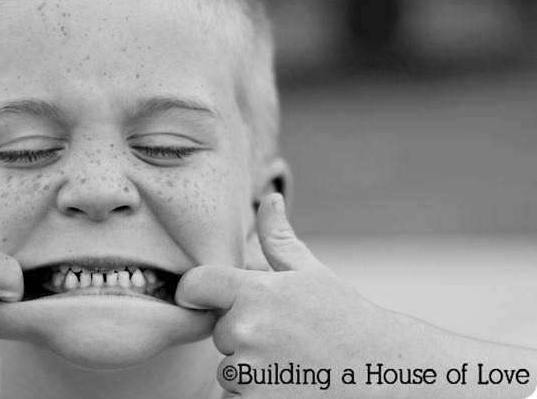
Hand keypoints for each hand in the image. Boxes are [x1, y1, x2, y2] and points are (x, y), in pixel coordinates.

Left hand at [175, 194, 386, 397]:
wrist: (381, 374)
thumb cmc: (345, 318)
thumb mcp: (312, 273)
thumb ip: (278, 238)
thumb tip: (268, 198)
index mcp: (254, 293)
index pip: (195, 285)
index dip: (197, 291)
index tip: (203, 297)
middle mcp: (245, 331)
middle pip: (219, 332)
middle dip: (243, 335)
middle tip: (286, 337)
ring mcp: (250, 373)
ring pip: (229, 369)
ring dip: (251, 370)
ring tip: (292, 363)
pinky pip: (237, 398)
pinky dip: (258, 395)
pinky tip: (291, 383)